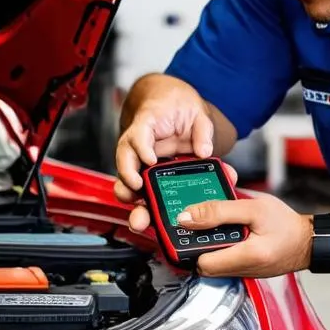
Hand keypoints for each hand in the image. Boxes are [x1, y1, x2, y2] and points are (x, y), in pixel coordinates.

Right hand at [114, 76, 215, 230]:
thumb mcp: (196, 112)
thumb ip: (202, 131)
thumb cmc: (178, 108)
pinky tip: (159, 222)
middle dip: (127, 186)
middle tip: (135, 196)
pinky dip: (152, 209)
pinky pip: (149, 195)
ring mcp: (142, 165)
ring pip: (130, 186)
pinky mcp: (151, 179)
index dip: (142, 149)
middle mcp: (137, 148)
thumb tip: (204, 152)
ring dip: (135, 205)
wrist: (172, 108)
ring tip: (140, 221)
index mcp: (145, 126)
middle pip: (125, 167)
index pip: (137, 137)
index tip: (150, 160)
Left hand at [176, 192, 312, 278]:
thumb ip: (218, 211)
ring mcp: (242, 274)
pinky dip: (221, 249)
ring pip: (211, 265)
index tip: (192, 227)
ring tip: (219, 227)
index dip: (192, 243)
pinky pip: (223, 263)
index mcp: (245, 256)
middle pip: (202, 264)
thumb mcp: (254, 208)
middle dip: (199, 244)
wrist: (308, 241)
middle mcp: (241, 271)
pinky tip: (230, 234)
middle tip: (204, 223)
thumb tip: (187, 217)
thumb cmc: (287, 225)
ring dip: (210, 246)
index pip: (199, 261)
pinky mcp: (244, 271)